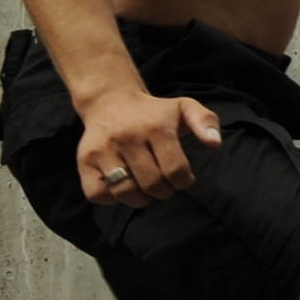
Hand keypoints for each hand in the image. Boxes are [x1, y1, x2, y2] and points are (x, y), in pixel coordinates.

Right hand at [76, 87, 222, 204]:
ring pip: (126, 192)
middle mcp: (127, 137)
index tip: (182, 178)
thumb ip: (205, 121)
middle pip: (152, 184)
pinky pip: (98, 194)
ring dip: (141, 199)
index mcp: (154, 127)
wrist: (109, 101)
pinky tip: (122, 186)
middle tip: (165, 185)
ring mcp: (103, 150)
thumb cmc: (152, 112)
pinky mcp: (85, 160)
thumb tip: (214, 143)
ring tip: (145, 189)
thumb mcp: (183, 107)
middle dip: (164, 191)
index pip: (175, 170)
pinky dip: (112, 198)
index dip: (183, 182)